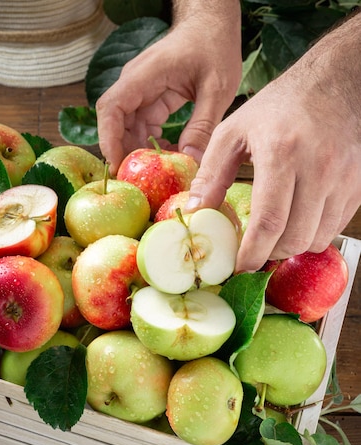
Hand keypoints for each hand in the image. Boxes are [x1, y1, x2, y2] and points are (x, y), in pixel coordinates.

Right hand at [96, 5, 241, 174]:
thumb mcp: (217, 88)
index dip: (109, 138)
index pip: (111, 108)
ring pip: (129, 128)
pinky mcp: (152, 100)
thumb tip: (190, 161)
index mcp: (145, 76)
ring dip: (140, 151)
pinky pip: (144, 127)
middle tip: (140, 180)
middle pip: (115, 123)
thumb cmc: (215, 46)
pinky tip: (169, 156)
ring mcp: (142, 92)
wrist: (214, 24)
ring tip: (159, 172)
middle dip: (124, 152)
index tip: (117, 164)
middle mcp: (136, 84)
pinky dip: (152, 144)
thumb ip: (203, 125)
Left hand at [186, 14, 360, 271]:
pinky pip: (335, 227)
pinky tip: (297, 220)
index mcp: (283, 153)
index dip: (253, 253)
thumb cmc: (282, 105)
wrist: (338, 83)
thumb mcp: (235, 130)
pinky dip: (313, 234)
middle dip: (270, 254)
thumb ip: (211, 172)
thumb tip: (194, 211)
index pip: (269, 221)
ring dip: (292, 246)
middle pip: (295, 237)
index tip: (240, 267)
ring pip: (317, 238)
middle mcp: (318, 168)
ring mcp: (343, 179)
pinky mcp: (358, 185)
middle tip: (254, 252)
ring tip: (274, 235)